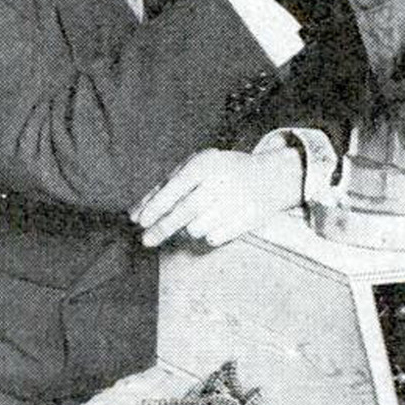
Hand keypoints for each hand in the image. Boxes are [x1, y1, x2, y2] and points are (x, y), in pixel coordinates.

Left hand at [130, 147, 303, 248]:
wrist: (270, 178)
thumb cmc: (221, 172)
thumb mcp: (194, 168)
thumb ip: (163, 188)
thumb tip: (134, 214)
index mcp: (207, 164)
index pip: (176, 188)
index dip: (156, 206)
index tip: (139, 221)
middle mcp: (222, 182)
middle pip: (185, 212)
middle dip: (162, 228)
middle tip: (146, 240)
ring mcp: (236, 202)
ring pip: (196, 228)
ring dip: (188, 229)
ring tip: (199, 214)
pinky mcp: (246, 221)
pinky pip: (213, 238)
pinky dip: (208, 233)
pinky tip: (217, 219)